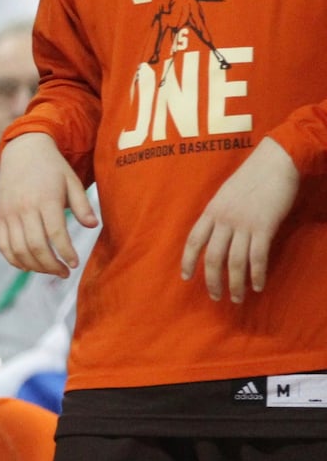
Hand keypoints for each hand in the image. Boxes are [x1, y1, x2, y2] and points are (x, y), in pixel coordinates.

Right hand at [0, 132, 96, 275]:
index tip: (75, 264)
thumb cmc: (52, 167)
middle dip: (51, 265)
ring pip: (18, 249)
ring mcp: (9, 213)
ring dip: (35, 266)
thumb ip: (82, 205)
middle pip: (35, 246)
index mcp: (45, 199)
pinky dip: (14, 260)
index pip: (55, 233)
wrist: (22, 150)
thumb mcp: (71, 180)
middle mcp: (25, 207)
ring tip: (49, 270)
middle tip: (64, 272)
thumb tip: (93, 226)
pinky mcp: (0, 216)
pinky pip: (3, 245)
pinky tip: (28, 266)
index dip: (66, 252)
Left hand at [180, 137, 298, 302]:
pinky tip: (257, 286)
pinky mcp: (264, 227)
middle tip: (215, 296)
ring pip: (234, 262)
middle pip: (212, 256)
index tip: (186, 277)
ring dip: (235, 283)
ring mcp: (243, 224)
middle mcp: (223, 219)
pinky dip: (256, 275)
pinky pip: (257, 257)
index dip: (188, 261)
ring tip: (236, 298)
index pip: (193, 240)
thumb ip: (220, 214)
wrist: (275, 162)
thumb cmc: (252, 177)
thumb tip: (217, 232)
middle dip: (212, 280)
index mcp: (211, 211)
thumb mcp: (226, 194)